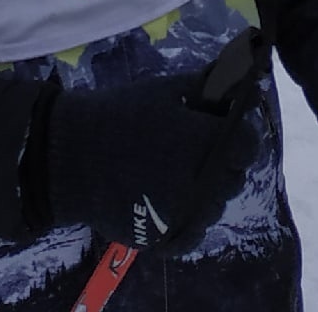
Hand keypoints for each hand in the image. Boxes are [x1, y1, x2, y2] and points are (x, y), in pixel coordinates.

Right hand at [34, 34, 263, 252]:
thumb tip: (240, 79)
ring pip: (214, 207)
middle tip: (195, 149)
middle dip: (223, 161)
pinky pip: (191, 235)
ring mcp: (183, 216)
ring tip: (177, 174)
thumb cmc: (120, 116)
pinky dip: (189, 222)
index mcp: (206, 143)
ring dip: (206, 191)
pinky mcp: (163, 239)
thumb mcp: (165, 90)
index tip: (222, 129)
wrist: (69, 157)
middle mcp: (203, 183)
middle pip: (234, 177)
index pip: (248, 146)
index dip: (240, 135)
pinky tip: (174, 203)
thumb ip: (208, 87)